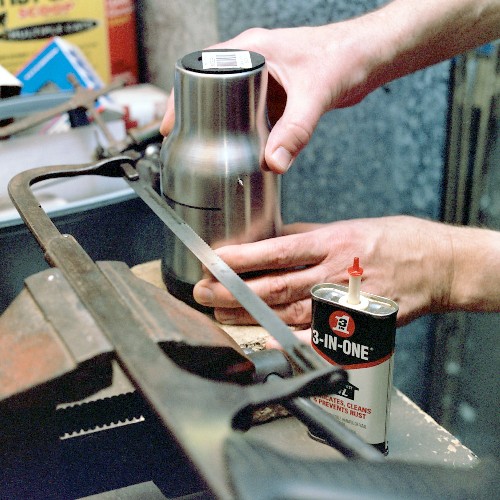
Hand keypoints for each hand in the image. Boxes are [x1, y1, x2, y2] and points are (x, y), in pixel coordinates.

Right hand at [160, 22, 385, 173]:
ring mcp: (264, 78)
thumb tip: (272, 162)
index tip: (171, 123)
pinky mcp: (276, 93)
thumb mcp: (314, 96)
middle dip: (196, 114)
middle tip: (185, 142)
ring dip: (221, 124)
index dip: (180, 95)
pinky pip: (251, 113)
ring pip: (230, 103)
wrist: (369, 56)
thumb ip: (294, 132)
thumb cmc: (344, 55)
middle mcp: (253, 61)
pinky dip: (244, 130)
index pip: (201, 69)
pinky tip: (242, 147)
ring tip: (207, 148)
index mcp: (251, 49)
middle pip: (210, 88)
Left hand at [193, 216, 455, 327]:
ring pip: (287, 312)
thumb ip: (308, 235)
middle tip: (203, 292)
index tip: (213, 261)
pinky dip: (290, 341)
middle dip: (233, 291)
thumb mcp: (349, 225)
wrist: (437, 265)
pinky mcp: (356, 325)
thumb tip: (272, 240)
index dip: (241, 258)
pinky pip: (318, 338)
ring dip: (249, 316)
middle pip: (274, 286)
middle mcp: (333, 273)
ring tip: (219, 314)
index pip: (276, 252)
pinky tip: (263, 341)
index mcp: (331, 243)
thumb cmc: (395, 241)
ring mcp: (344, 303)